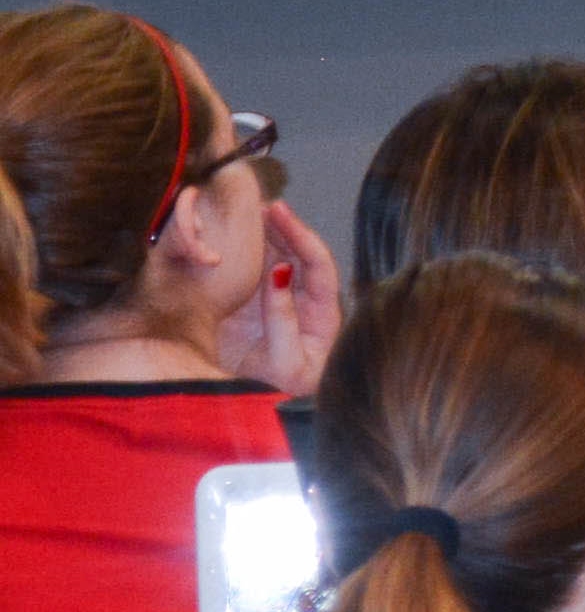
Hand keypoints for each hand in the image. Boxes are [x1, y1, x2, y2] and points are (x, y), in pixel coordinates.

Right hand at [223, 202, 344, 395]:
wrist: (251, 410)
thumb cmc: (281, 392)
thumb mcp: (284, 361)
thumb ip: (282, 319)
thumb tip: (282, 271)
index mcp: (323, 315)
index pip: (318, 265)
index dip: (301, 236)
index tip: (278, 212)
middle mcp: (307, 302)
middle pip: (300, 254)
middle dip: (283, 226)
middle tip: (259, 201)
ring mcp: (282, 300)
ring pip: (277, 257)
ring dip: (265, 233)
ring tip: (247, 209)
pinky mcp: (257, 304)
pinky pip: (256, 269)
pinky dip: (247, 249)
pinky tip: (234, 233)